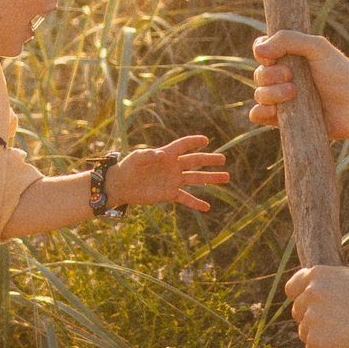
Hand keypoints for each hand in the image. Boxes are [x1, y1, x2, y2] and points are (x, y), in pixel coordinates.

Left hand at [110, 135, 228, 211]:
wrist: (122, 185)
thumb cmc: (128, 167)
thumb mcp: (136, 158)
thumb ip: (149, 155)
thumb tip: (162, 154)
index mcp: (166, 154)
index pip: (183, 145)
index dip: (193, 142)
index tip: (205, 140)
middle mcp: (173, 166)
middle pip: (195, 161)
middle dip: (209, 160)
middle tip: (223, 159)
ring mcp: (173, 180)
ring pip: (196, 178)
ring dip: (211, 178)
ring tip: (226, 178)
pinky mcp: (169, 193)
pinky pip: (186, 198)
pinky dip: (196, 203)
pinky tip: (207, 207)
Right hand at [250, 31, 348, 137]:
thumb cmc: (341, 73)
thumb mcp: (317, 47)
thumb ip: (288, 40)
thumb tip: (259, 49)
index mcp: (290, 57)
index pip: (262, 50)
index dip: (261, 51)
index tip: (272, 55)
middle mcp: (283, 78)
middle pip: (260, 74)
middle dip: (270, 74)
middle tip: (291, 75)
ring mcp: (283, 99)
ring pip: (259, 94)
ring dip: (271, 93)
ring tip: (294, 92)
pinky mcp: (284, 120)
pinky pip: (258, 115)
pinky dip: (260, 111)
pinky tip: (274, 110)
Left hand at [283, 265, 348, 347]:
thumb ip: (336, 281)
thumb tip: (325, 284)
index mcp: (319, 275)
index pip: (292, 288)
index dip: (301, 299)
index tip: (311, 308)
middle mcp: (311, 293)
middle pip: (298, 313)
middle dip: (313, 321)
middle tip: (337, 327)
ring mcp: (312, 317)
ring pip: (304, 333)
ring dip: (320, 338)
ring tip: (345, 338)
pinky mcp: (315, 340)